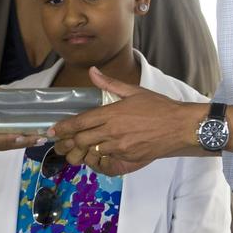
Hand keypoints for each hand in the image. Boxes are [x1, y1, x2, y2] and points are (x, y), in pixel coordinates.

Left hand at [49, 67, 197, 174]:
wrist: (180, 127)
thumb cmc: (159, 107)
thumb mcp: (133, 91)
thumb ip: (109, 84)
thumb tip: (92, 72)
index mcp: (111, 113)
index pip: (79, 122)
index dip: (63, 128)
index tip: (52, 131)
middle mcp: (113, 131)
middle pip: (81, 140)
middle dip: (68, 142)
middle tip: (60, 143)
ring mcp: (120, 147)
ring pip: (92, 152)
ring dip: (83, 151)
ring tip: (75, 151)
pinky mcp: (128, 158)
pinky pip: (106, 160)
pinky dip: (99, 158)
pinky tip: (97, 154)